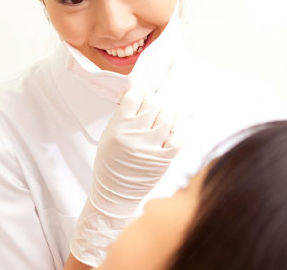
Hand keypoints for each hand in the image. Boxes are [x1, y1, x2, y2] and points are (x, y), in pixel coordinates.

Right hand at [70, 88, 181, 266]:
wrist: (115, 194)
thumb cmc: (110, 163)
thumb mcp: (107, 135)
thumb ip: (122, 116)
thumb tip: (138, 98)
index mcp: (118, 128)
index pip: (134, 97)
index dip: (140, 92)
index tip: (142, 94)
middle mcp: (136, 136)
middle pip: (153, 103)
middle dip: (154, 99)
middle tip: (154, 103)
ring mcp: (152, 147)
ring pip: (168, 117)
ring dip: (167, 111)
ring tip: (163, 114)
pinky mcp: (165, 159)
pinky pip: (179, 136)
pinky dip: (179, 126)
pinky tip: (174, 125)